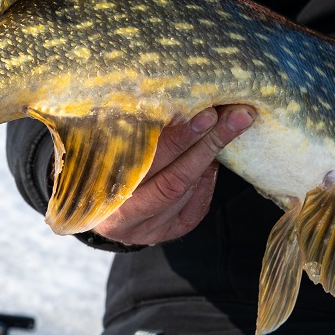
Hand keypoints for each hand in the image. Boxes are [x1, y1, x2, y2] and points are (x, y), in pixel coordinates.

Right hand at [91, 104, 254, 245]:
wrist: (101, 210)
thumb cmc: (102, 167)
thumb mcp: (105, 150)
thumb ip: (132, 135)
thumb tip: (179, 102)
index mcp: (101, 191)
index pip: (150, 164)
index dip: (180, 139)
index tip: (206, 113)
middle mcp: (124, 218)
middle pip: (176, 180)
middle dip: (208, 144)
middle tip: (234, 117)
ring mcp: (148, 230)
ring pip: (187, 192)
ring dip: (209, 157)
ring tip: (228, 127)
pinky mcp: (169, 232)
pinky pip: (196, 206)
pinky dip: (207, 180)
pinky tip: (211, 160)